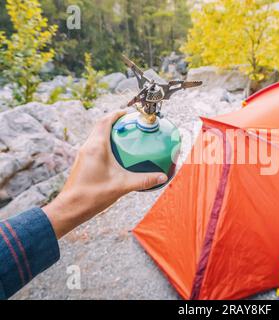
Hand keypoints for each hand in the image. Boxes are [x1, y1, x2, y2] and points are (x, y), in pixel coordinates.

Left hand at [43, 111, 166, 238]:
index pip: (105, 121)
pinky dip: (106, 143)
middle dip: (114, 120)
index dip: (117, 114)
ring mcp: (84, 155)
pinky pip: (95, 145)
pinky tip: (117, 154)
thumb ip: (143, 180)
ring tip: (125, 135)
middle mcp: (88, 147)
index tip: (128, 112)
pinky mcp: (83, 162)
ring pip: (96, 135)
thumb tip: (162, 177)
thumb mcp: (122, 186)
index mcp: (96, 147)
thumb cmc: (93, 195)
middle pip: (100, 126)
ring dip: (109, 131)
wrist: (71, 208)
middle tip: (130, 122)